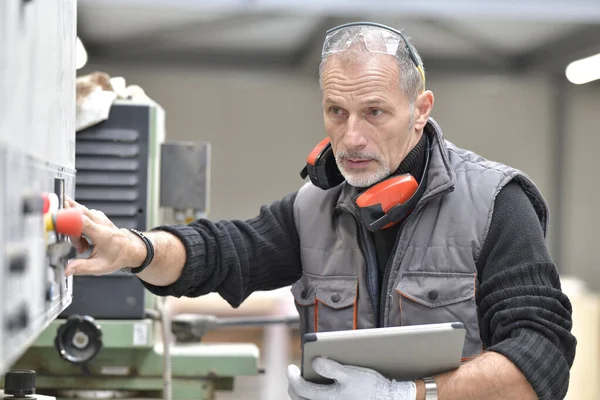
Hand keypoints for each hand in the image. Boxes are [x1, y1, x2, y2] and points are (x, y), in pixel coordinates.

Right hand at [63, 197, 145, 275]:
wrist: (130, 249)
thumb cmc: (118, 256)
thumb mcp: (100, 267)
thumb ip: (82, 268)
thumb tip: (67, 269)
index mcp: (102, 234)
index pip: (82, 222)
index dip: (67, 220)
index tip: (56, 222)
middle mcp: (100, 222)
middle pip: (77, 212)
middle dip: (67, 224)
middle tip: (72, 241)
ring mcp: (98, 216)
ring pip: (77, 213)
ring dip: (73, 229)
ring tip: (81, 245)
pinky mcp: (95, 215)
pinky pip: (80, 215)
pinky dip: (76, 226)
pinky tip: (82, 238)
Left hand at [287, 357, 415, 399]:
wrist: (386, 399)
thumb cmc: (369, 386)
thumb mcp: (351, 374)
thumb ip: (332, 368)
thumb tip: (315, 362)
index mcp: (328, 398)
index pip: (300, 389)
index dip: (292, 377)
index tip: (291, 367)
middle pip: (299, 398)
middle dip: (293, 385)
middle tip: (293, 373)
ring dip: (300, 393)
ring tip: (302, 381)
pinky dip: (311, 398)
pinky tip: (315, 389)